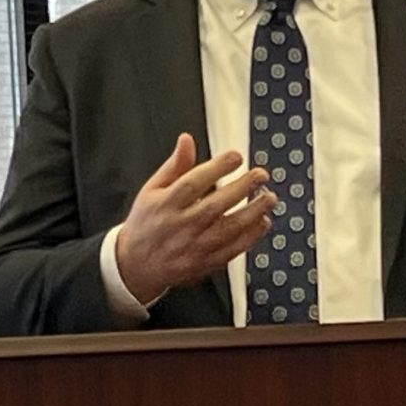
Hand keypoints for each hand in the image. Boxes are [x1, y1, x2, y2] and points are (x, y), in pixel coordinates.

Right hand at [116, 133, 276, 303]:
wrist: (136, 265)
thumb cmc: (146, 223)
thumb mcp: (152, 189)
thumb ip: (174, 165)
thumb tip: (186, 140)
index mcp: (166, 204)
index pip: (193, 182)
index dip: (217, 167)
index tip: (235, 157)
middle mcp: (181, 225)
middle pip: (215, 205)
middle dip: (242, 187)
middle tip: (260, 174)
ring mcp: (194, 246)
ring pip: (229, 229)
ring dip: (253, 212)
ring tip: (269, 197)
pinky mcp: (205, 262)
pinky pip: (233, 249)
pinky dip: (251, 236)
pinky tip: (262, 222)